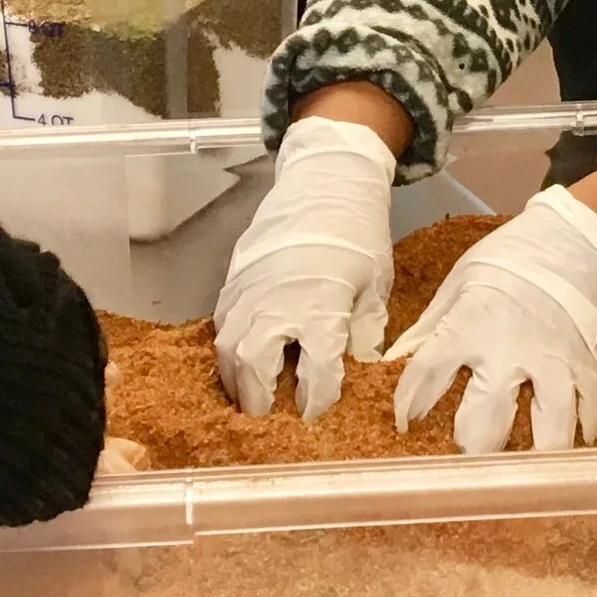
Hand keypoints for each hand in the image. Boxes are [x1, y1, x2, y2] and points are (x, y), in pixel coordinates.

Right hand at [212, 116, 395, 419]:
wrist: (325, 183)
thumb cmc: (357, 235)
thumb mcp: (375, 284)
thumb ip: (366, 329)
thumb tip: (359, 363)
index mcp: (319, 311)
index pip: (315, 375)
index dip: (316, 400)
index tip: (314, 411)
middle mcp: (276, 307)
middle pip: (253, 366)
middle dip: (259, 398)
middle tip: (267, 413)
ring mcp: (248, 293)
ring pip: (227, 349)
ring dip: (236, 378)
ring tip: (248, 395)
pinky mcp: (233, 280)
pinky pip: (220, 325)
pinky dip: (227, 347)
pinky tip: (239, 358)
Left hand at [386, 188, 596, 451]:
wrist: (567, 240)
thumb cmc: (503, 263)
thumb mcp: (456, 287)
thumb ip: (428, 331)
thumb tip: (393, 362)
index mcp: (469, 326)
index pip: (428, 372)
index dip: (411, 402)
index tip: (405, 424)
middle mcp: (509, 349)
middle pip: (488, 415)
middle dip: (472, 446)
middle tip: (463, 462)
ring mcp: (552, 360)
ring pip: (549, 423)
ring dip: (536, 453)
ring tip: (523, 475)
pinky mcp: (585, 363)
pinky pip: (589, 406)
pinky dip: (583, 429)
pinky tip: (572, 445)